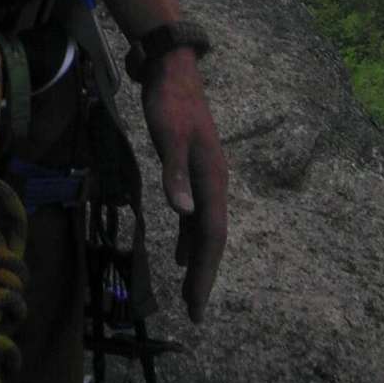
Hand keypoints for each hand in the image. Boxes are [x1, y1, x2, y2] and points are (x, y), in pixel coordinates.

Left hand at [141, 49, 227, 322]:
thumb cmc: (169, 103)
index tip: (195, 306)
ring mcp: (205, 177)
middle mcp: (214, 183)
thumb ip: (175, 174)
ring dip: (197, 260)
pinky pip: (195, 214)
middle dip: (203, 275)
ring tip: (187, 292)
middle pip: (211, 238)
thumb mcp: (169, 137)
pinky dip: (189, 237)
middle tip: (191, 312)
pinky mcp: (192, 170)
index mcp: (213, 180)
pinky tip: (181, 251)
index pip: (211, 237)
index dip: (205, 273)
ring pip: (204, 228)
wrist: (172, 70)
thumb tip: (183, 213)